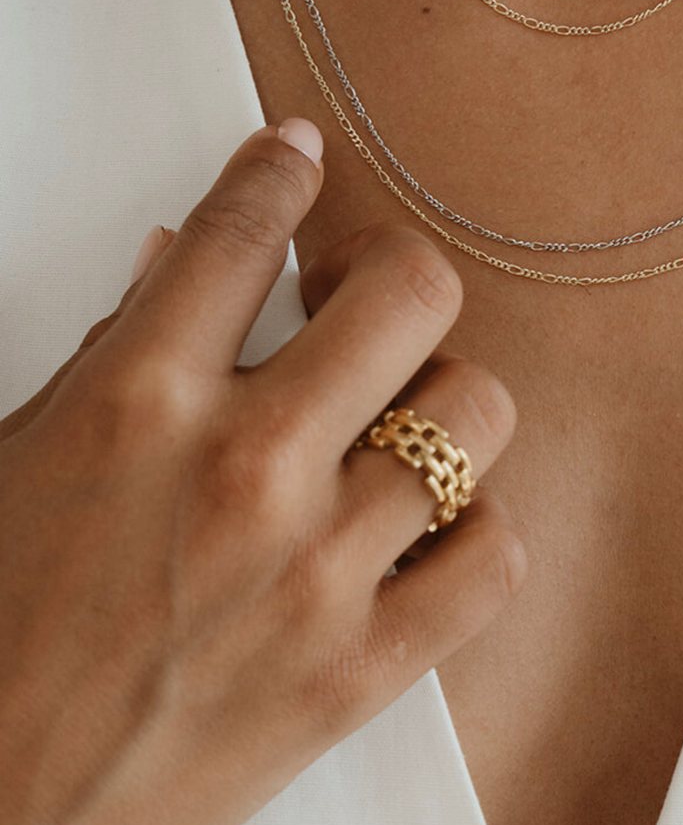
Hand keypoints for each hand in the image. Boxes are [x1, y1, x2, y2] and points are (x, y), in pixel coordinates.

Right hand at [0, 119, 524, 824]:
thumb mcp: (20, 458)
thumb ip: (114, 349)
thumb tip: (186, 263)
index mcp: (137, 406)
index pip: (240, 230)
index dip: (279, 172)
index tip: (297, 156)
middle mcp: (243, 473)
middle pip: (409, 293)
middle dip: (393, 274)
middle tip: (362, 299)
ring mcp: (316, 572)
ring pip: (477, 414)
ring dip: (448, 402)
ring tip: (399, 422)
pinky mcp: (360, 668)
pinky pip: (493, 560)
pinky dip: (476, 531)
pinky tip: (425, 529)